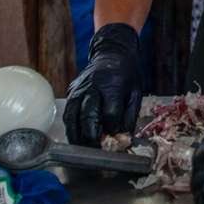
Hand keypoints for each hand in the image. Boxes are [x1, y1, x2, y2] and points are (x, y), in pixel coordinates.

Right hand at [63, 23, 141, 146]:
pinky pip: (68, 113)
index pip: (110, 113)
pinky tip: (78, 137)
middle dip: (91, 137)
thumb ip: (130, 116)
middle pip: (88, 116)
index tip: (117, 138)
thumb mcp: (136, 93)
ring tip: (84, 149)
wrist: (112, 52)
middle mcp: (92, 86)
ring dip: (77, 136)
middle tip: (97, 150)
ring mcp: (79, 89)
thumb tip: (123, 138)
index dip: (113, 129)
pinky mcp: (71, 91)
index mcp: (112, 85)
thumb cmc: (127, 74)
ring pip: (72, 117)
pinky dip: (71, 127)